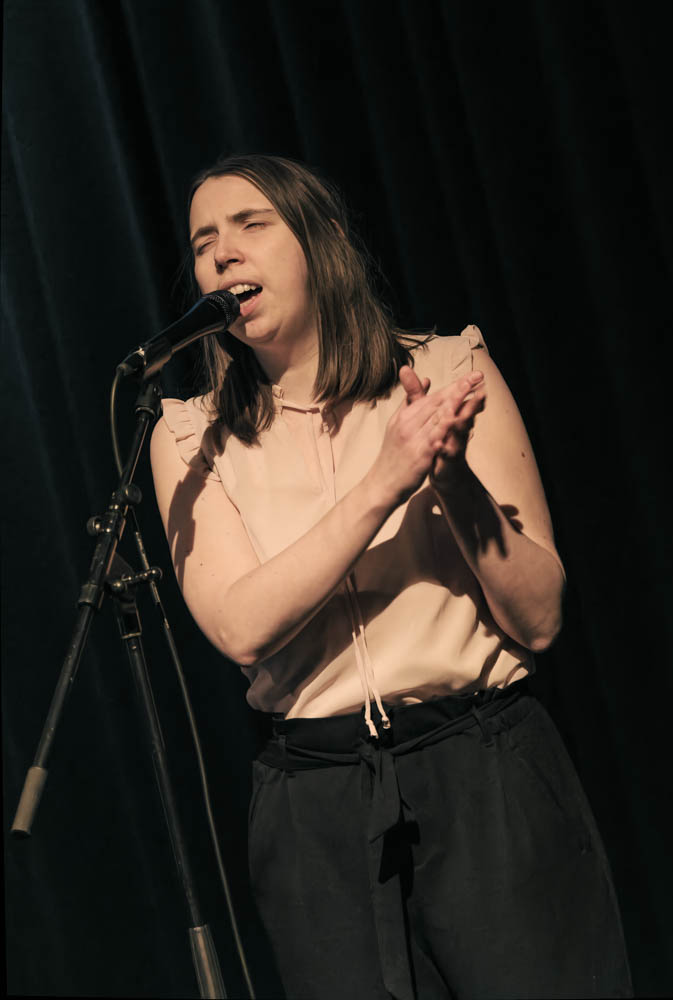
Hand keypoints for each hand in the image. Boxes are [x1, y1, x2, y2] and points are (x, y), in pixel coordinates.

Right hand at [369, 365, 484, 506]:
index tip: (472, 375)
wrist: (381, 484)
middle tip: (478, 375)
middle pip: (437, 402)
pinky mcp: (419, 455)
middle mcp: (408, 424)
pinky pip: (434, 439)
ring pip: (437, 416)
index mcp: (405, 416)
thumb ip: (412, 402)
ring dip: (456, 402)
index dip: (454, 385)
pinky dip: (445, 428)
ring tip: (472, 390)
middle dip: (459, 388)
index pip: (433, 397)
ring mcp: (413, 439)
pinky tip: (457, 419)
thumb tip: (427, 380)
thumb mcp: (397, 424)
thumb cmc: (392, 455)